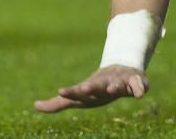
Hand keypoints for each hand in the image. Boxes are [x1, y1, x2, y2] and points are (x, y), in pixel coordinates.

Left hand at [34, 65, 149, 112]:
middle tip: (84, 89)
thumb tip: (35, 106)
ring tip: (112, 88)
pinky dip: (141, 88)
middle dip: (91, 87)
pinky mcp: (136, 81)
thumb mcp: (78, 97)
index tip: (60, 91)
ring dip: (115, 85)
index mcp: (90, 89)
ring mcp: (120, 81)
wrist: (122, 68)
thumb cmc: (97, 88)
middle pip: (96, 85)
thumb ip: (58, 103)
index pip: (78, 91)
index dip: (71, 92)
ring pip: (118, 83)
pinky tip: (141, 94)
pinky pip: (140, 85)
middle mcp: (104, 83)